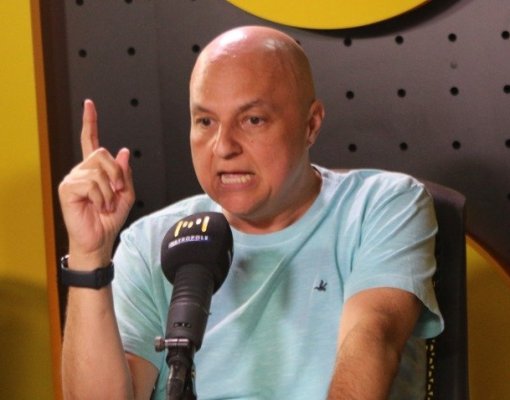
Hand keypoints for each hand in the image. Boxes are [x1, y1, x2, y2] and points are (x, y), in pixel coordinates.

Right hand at [58, 99, 134, 268]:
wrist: (99, 239)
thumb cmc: (109, 219)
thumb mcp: (125, 194)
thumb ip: (124, 173)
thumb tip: (123, 151)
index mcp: (95, 170)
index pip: (91, 141)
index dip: (90, 122)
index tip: (89, 104)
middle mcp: (82, 171)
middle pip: (101, 153)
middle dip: (116, 173)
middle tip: (116, 191)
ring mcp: (73, 178)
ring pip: (99, 170)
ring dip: (109, 190)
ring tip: (105, 203)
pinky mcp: (67, 188)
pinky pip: (92, 183)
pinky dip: (101, 196)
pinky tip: (97, 205)